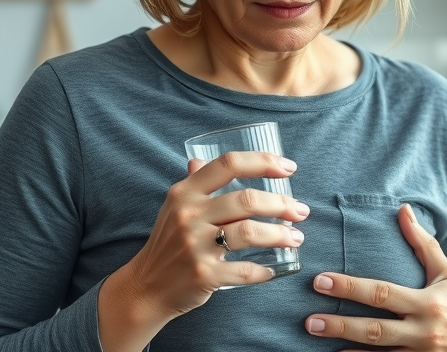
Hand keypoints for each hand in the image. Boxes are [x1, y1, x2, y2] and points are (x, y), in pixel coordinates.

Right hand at [97, 152, 309, 351]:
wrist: (146, 287)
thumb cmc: (168, 243)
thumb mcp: (174, 208)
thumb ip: (192, 184)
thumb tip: (199, 158)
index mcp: (184, 193)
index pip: (227, 164)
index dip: (262, 161)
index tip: (289, 167)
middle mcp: (188, 215)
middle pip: (246, 199)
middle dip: (282, 203)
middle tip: (301, 211)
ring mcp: (195, 246)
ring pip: (249, 232)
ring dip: (281, 235)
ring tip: (297, 237)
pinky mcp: (203, 275)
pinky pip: (244, 270)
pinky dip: (264, 271)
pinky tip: (273, 270)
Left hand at [304, 205, 446, 351]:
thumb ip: (423, 244)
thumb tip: (403, 210)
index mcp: (428, 303)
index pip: (382, 293)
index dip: (350, 287)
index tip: (322, 281)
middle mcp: (422, 331)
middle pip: (375, 329)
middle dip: (340, 325)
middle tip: (310, 320)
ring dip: (346, 344)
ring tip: (316, 337)